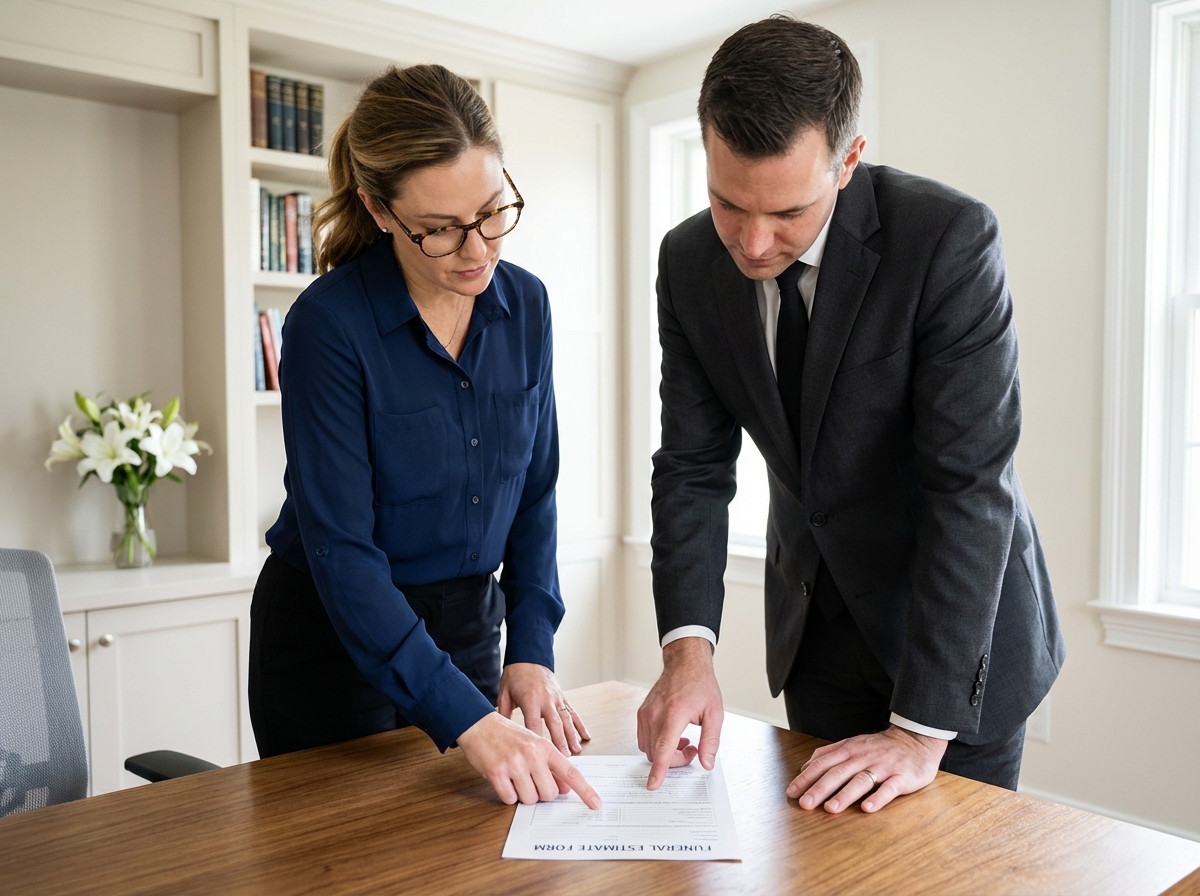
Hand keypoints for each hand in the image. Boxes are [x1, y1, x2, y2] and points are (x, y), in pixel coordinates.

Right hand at [457, 712, 601, 808]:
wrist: (479, 725)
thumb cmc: (509, 736)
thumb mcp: (534, 745)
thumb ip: (551, 765)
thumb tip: (565, 788)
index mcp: (545, 747)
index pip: (570, 772)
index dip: (585, 791)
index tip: (596, 805)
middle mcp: (532, 755)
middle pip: (549, 794)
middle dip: (541, 793)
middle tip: (530, 780)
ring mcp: (514, 764)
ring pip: (529, 799)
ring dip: (522, 794)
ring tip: (514, 777)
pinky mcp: (496, 773)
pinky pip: (509, 799)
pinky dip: (507, 795)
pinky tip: (503, 779)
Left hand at [498, 663, 590, 755]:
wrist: (529, 657)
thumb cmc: (515, 675)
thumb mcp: (504, 693)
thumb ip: (503, 713)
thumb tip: (500, 733)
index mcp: (530, 699)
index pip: (534, 724)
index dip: (537, 740)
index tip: (539, 755)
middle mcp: (546, 699)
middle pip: (555, 724)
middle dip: (560, 742)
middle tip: (564, 758)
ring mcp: (557, 698)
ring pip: (567, 720)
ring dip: (572, 736)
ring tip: (576, 751)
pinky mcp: (562, 697)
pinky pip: (573, 712)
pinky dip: (580, 725)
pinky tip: (585, 736)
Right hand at [636, 637, 723, 789]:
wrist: (685, 664)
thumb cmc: (700, 684)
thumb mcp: (714, 713)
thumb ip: (710, 741)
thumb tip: (706, 762)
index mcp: (674, 715)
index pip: (663, 749)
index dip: (659, 770)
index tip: (653, 784)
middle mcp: (655, 714)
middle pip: (656, 753)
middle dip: (673, 760)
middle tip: (692, 750)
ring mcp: (646, 714)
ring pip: (648, 748)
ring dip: (665, 752)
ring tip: (684, 741)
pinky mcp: (642, 713)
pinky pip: (644, 738)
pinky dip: (656, 744)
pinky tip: (672, 735)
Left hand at [786, 724, 947, 813]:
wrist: (916, 739)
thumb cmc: (879, 747)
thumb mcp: (852, 744)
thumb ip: (829, 754)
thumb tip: (805, 766)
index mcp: (849, 749)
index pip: (823, 763)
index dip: (806, 777)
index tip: (792, 792)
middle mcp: (863, 757)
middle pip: (838, 772)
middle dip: (819, 788)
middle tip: (805, 804)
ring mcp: (883, 766)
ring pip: (861, 780)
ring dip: (845, 795)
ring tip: (830, 809)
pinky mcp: (902, 776)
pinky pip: (889, 788)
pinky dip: (878, 798)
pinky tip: (867, 809)